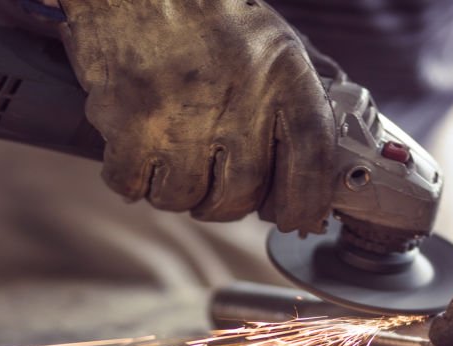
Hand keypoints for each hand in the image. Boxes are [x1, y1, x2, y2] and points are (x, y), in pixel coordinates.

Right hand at [56, 0, 336, 233]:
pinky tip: (133, 152)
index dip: (306, 202)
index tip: (295, 218)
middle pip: (239, 195)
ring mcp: (181, 116)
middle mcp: (238, 99)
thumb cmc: (198, 6)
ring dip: (175, 189)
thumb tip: (322, 156)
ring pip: (183, 198)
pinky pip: (131, 185)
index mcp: (282, 74)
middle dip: (224, 204)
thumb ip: (296, 93)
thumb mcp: (269, 38)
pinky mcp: (129, 123)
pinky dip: (130, 179)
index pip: (311, 161)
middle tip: (212, 189)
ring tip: (168, 158)